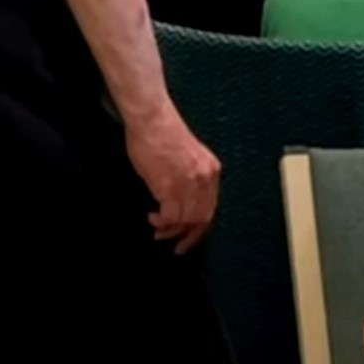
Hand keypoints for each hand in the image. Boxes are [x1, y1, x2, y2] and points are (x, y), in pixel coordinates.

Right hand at [124, 107, 221, 253]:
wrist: (151, 119)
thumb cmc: (162, 132)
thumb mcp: (187, 156)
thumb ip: (190, 178)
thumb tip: (181, 199)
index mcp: (211, 170)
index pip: (211, 207)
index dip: (201, 226)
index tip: (192, 236)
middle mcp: (204, 178)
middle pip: (202, 218)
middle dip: (188, 235)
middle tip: (177, 244)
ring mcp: (189, 184)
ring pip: (186, 220)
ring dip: (171, 229)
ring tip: (159, 230)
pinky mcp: (171, 186)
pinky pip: (170, 216)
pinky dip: (161, 222)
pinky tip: (153, 219)